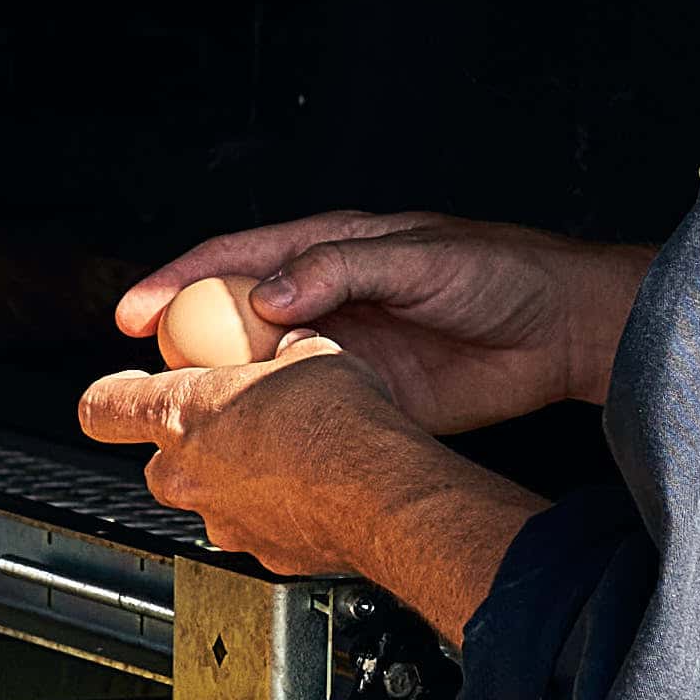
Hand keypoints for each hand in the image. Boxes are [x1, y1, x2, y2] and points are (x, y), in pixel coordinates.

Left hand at [73, 333, 542, 644]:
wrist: (383, 495)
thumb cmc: (343, 425)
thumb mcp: (309, 354)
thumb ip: (282, 352)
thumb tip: (290, 342)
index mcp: (184, 413)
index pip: (102, 407)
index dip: (106, 399)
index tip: (116, 395)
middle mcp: (188, 473)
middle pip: (157, 464)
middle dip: (186, 448)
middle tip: (229, 428)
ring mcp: (221, 519)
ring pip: (207, 498)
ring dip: (233, 480)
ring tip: (282, 459)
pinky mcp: (260, 552)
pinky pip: (254, 527)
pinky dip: (273, 512)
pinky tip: (310, 492)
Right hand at [107, 209, 647, 439]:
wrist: (564, 334)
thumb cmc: (504, 273)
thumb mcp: (419, 258)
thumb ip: (343, 268)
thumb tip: (273, 290)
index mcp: (330, 250)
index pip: (233, 261)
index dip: (176, 283)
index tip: (135, 311)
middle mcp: (327, 300)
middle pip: (233, 321)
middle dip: (182, 347)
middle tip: (146, 378)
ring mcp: (343, 350)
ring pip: (263, 373)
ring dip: (226, 395)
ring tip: (190, 420)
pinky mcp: (368, 397)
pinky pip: (306, 412)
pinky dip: (277, 429)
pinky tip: (255, 448)